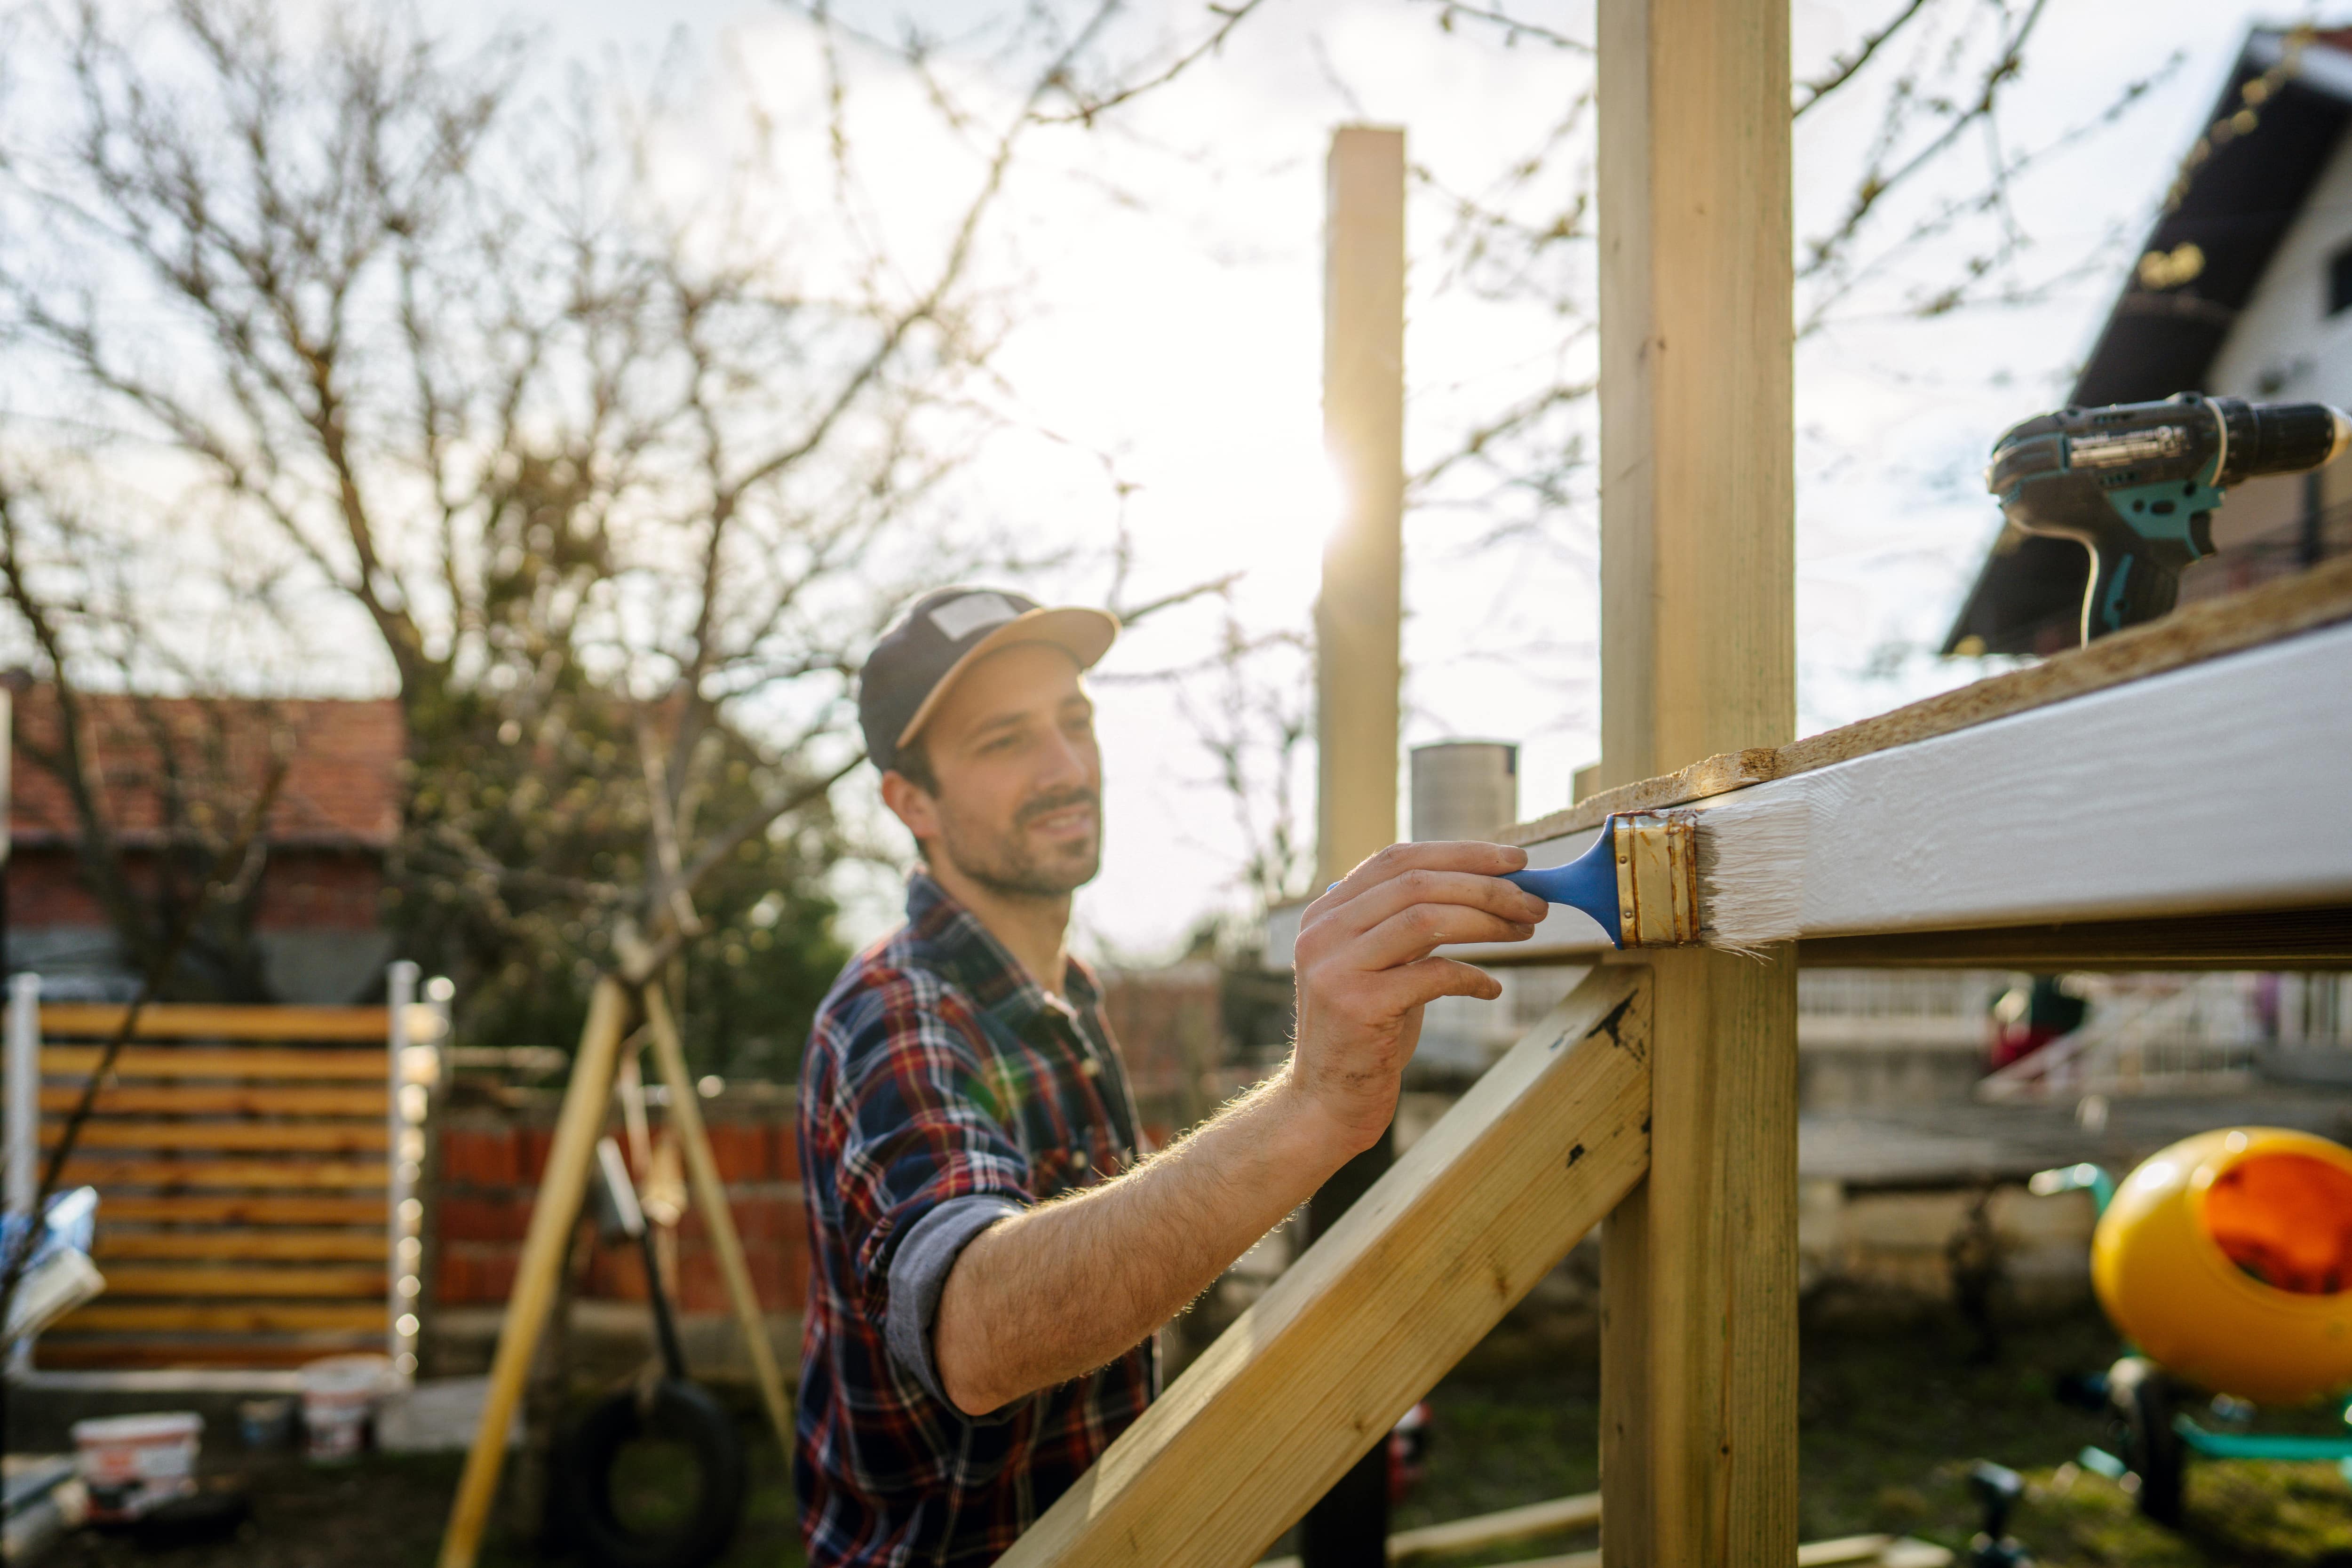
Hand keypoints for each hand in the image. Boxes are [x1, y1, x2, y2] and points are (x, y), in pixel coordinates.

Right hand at [1284, 841, 1546, 1157]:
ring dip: (1487, 920)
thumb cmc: (1366, 1033)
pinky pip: (1432, 974)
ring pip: (1425, 918)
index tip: (1516, 860)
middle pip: (1416, 883)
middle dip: (1486, 886)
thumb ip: (1408, 925)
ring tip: (1527, 930)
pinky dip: (1473, 977)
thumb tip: (1483, 886)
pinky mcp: (1357, 1006)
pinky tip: (1492, 989)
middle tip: (1535, 901)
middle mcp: (1322, 933)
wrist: (1325, 1104)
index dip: (1461, 853)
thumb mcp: (1381, 967)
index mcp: (1326, 914)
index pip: (1397, 859)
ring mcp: (1335, 968)